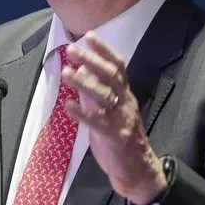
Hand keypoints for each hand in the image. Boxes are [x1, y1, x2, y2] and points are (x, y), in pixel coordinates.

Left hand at [61, 32, 167, 204]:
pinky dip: (82, 113)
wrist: (138, 169)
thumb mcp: (110, 110)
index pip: (118, 66)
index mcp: (125, 94)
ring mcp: (121, 119)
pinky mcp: (115, 137)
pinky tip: (68, 106)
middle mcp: (125, 102)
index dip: (104, 50)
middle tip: (72, 50)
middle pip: (110, 77)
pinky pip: (98, 122)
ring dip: (84, 83)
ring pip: (104, 96)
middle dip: (91, 61)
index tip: (89, 36)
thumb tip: (81, 70)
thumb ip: (97, 92)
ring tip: (66, 73)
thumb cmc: (120, 136)